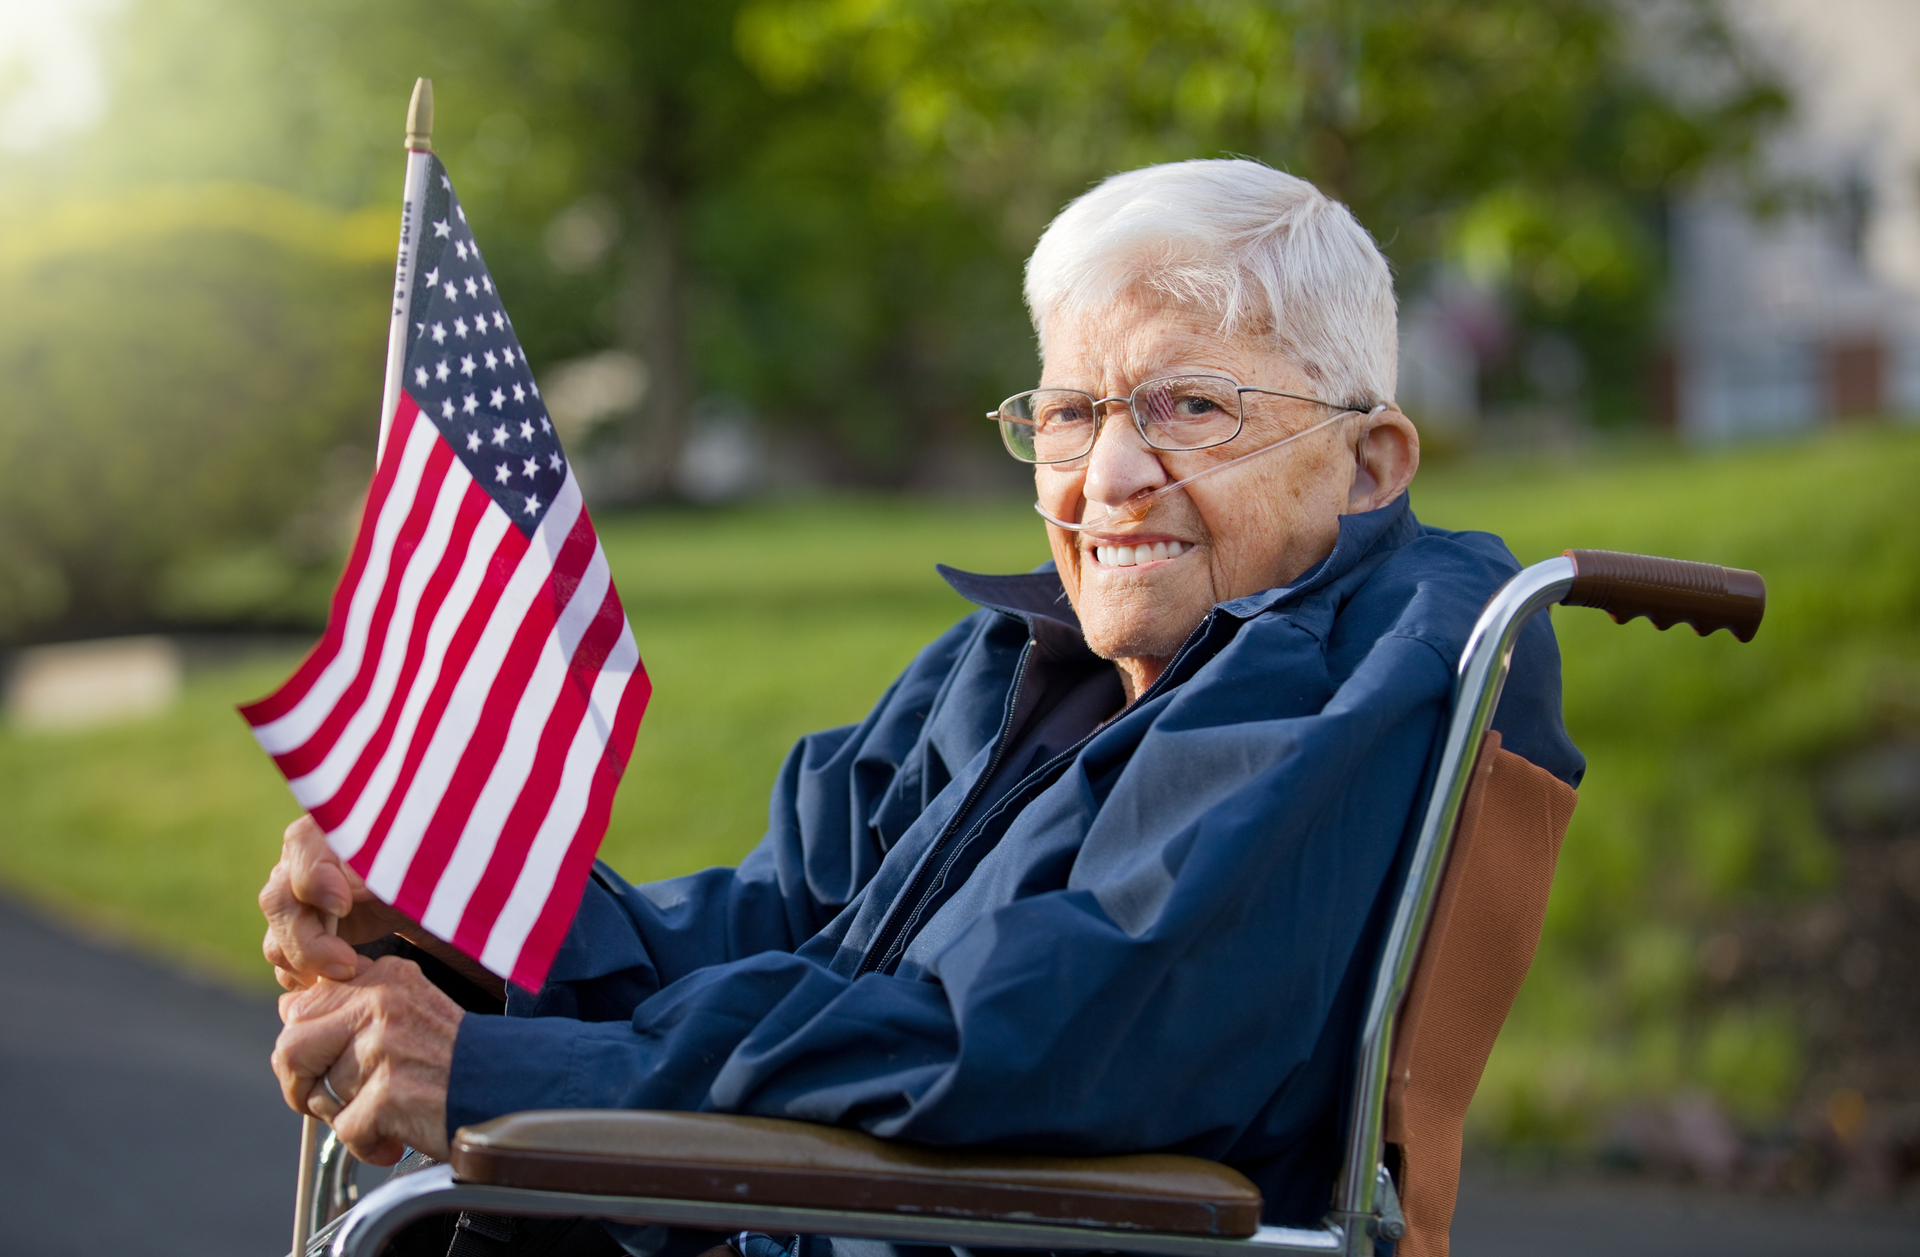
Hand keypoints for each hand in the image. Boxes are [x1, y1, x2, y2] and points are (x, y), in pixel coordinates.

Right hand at [260, 814, 411, 989]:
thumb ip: (386, 865)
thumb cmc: (421, 868)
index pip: (301, 847)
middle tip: (350, 965)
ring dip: (310, 967)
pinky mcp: (298, 934)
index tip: (344, 905)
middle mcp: (299, 864)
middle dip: (310, 943)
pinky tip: (344, 982)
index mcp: (328, 831)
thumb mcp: (412, 862)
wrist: (422, 895)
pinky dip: (309, 980)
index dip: (316, 879)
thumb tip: (355, 888)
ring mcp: (293, 902)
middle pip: (279, 902)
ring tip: (356, 973)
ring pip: (276, 940)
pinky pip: (285, 964)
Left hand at [273, 955, 462, 1163]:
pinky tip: (394, 1136)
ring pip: (318, 1095)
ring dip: (344, 1118)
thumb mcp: (407, 1009)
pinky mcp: (390, 1092)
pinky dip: (367, 1145)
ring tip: (383, 1115)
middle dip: (302, 1086)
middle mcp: (380, 1003)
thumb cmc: (455, 1059)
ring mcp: (385, 1047)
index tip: (328, 1066)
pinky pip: (345, 1130)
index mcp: (382, 978)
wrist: (510, 1087)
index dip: (304, 1049)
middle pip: (290, 1048)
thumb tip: (288, 1010)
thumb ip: (351, 1007)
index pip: (299, 1007)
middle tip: (334, 1103)